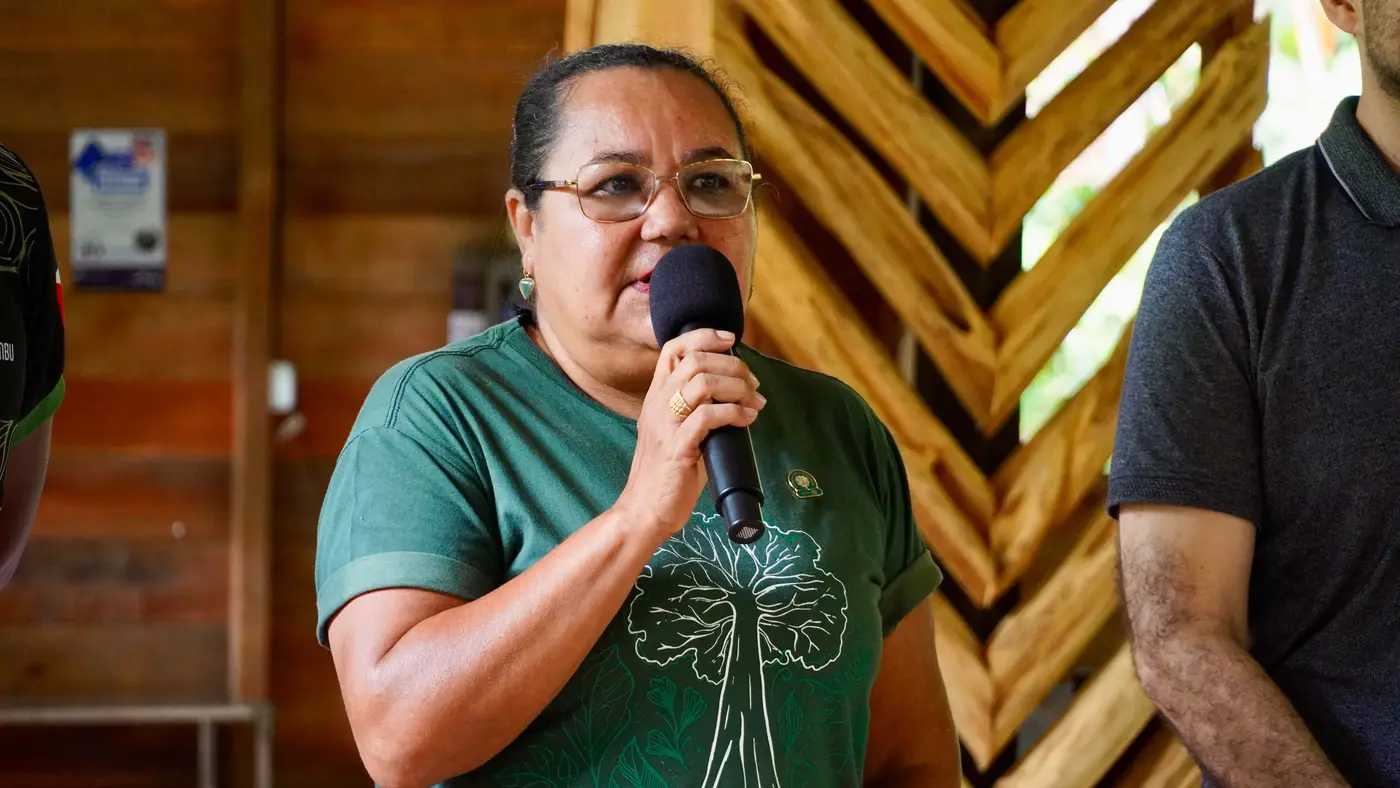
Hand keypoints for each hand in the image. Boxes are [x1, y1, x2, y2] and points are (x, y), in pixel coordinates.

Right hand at [615, 328, 766, 542]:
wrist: (644, 512)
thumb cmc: (667, 477)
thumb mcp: (677, 434)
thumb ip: (696, 413)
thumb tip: (736, 400)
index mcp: (655, 398)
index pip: (673, 350)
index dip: (703, 337)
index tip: (730, 341)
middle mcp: (657, 405)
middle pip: (695, 360)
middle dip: (732, 365)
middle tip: (753, 384)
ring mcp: (665, 425)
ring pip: (702, 382)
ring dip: (737, 387)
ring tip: (754, 401)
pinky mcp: (677, 448)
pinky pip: (708, 416)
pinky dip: (735, 413)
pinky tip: (748, 419)